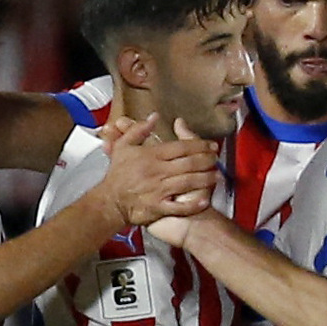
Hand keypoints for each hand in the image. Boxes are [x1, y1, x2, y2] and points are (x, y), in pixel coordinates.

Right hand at [89, 118, 218, 232]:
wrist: (109, 202)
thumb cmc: (117, 175)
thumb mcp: (123, 147)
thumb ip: (138, 130)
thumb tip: (154, 117)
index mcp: (151, 156)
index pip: (180, 147)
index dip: (199, 145)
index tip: (211, 146)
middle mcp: (157, 172)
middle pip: (188, 163)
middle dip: (206, 160)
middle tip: (217, 159)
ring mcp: (159, 191)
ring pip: (187, 182)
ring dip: (205, 179)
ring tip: (217, 176)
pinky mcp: (158, 208)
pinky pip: (178, 207)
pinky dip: (192, 204)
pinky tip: (204, 200)